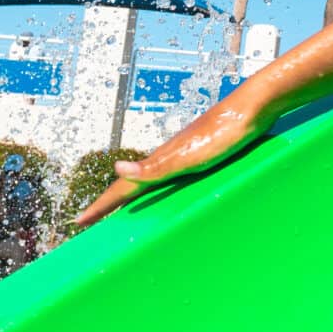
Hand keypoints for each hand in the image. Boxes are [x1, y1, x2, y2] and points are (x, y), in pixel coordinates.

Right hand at [72, 97, 260, 226]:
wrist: (254, 109)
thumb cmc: (225, 134)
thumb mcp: (190, 157)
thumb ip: (155, 167)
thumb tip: (116, 170)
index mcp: (161, 161)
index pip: (122, 189)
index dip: (101, 206)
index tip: (78, 222)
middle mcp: (167, 157)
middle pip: (132, 184)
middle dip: (110, 202)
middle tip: (91, 219)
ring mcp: (183, 154)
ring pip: (150, 179)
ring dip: (132, 195)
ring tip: (122, 209)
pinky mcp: (200, 153)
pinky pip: (169, 176)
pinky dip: (157, 188)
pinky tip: (167, 189)